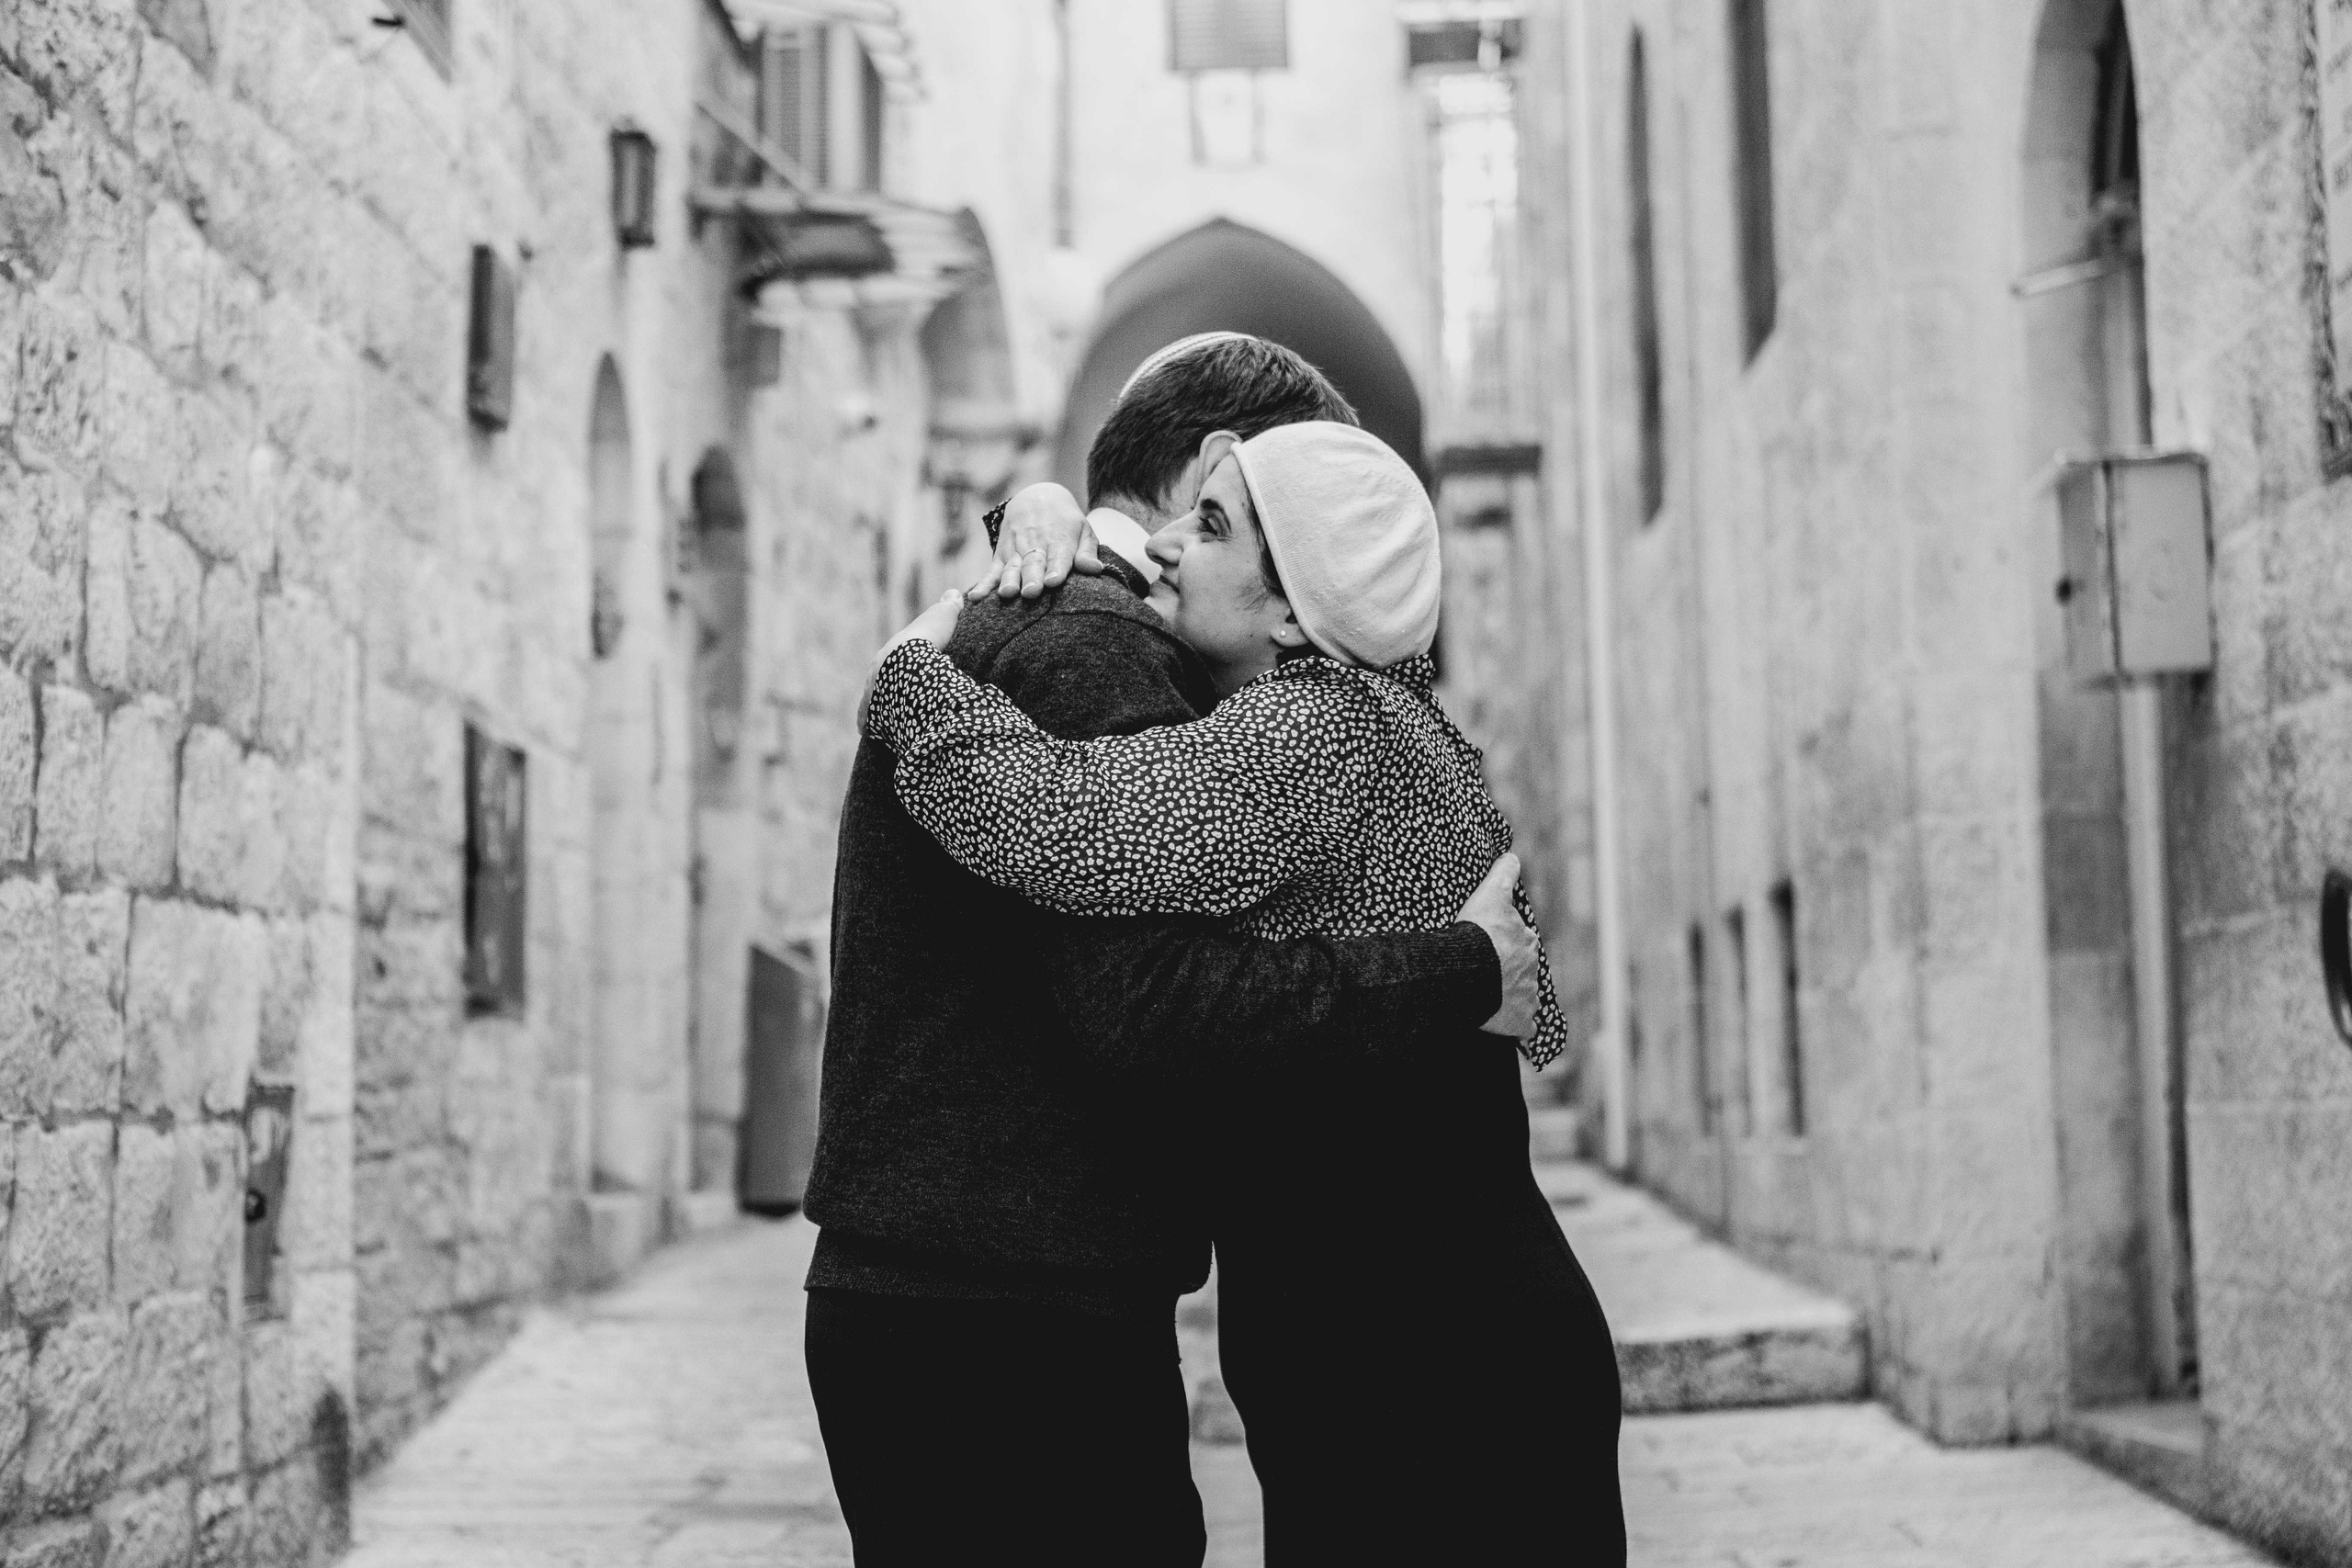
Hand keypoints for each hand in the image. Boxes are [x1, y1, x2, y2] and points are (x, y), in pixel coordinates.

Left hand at [859, 592, 964, 732]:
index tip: (911, 667)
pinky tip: (871, 730)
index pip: (893, 658)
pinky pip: (869, 722)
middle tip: (901, 692)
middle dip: (888, 685)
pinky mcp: (874, 717)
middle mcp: (874, 675)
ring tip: (891, 715)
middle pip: (880, 681)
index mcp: (887, 654)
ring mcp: (872, 697)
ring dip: (881, 706)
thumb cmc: (926, 644)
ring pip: (874, 702)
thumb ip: (948, 608)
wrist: (908, 667)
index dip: (902, 663)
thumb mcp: (941, 620)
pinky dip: (870, 725)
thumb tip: (955, 593)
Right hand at [967, 483, 1103, 601]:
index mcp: (1060, 540)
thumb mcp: (1083, 530)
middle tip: (1031, 592)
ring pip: (1012, 567)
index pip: (1058, 556)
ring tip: (1007, 593)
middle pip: (1033, 563)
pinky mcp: (1002, 555)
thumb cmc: (1066, 522)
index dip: (1056, 569)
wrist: (1038, 496)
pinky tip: (975, 597)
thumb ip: (1087, 552)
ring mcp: (1016, 550)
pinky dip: (983, 584)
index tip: (1053, 582)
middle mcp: (1036, 545)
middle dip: (1031, 578)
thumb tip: (1096, 570)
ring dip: (1009, 581)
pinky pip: (992, 571)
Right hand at [1457, 853, 1538, 1038]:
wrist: (1467, 971)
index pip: (1518, 943)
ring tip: (1489, 1000)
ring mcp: (1527, 998)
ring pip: (1523, 998)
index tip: (1489, 948)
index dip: (1503, 945)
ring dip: (1510, 999)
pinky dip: (1518, 1029)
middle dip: (1508, 973)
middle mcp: (1532, 970)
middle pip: (1521, 971)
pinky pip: (1523, 1028)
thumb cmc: (1477, 933)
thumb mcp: (1489, 895)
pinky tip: (1508, 1029)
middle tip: (1485, 974)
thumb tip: (1513, 855)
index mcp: (1525, 942)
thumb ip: (1502, 876)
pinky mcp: (1519, 1022)